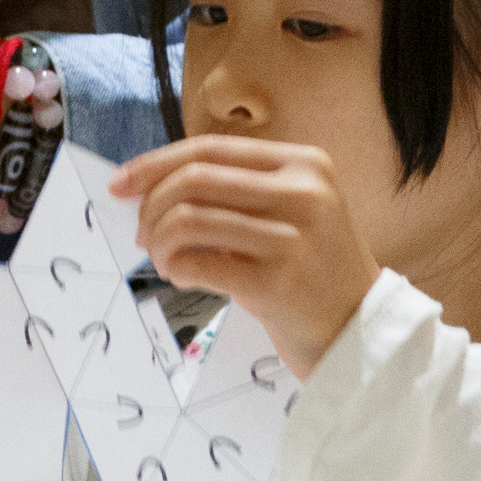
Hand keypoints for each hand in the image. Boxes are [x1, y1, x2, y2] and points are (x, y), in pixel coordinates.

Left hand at [111, 136, 381, 376]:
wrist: (361, 332)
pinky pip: (197, 263)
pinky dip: (176, 269)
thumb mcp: (287, 213)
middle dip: (151, 206)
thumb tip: (145, 186)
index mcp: (305, 164)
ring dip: (159, 242)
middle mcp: (304, 193)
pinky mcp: (278, 282)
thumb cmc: (310, 270)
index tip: (120, 183)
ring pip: (188, 219)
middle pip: (193, 179)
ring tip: (165, 261)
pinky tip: (182, 278)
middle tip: (142, 234)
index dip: (155, 164)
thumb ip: (231, 192)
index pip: (210, 149)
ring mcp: (294, 237)